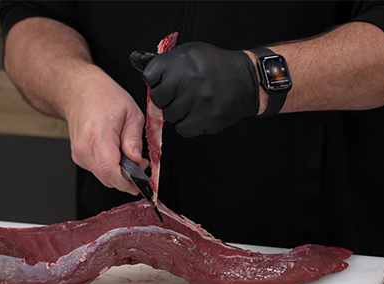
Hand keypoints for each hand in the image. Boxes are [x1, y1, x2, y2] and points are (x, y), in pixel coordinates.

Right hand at [64, 70, 146, 194]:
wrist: (78, 91)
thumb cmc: (103, 97)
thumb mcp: (131, 112)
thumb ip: (134, 139)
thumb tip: (137, 160)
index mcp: (98, 136)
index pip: (110, 171)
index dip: (127, 183)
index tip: (139, 183)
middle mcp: (84, 148)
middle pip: (107, 178)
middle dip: (127, 178)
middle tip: (139, 164)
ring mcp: (79, 154)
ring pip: (103, 177)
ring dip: (118, 173)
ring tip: (126, 154)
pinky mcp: (78, 157)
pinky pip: (97, 170)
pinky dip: (109, 167)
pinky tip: (114, 152)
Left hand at [130, 42, 259, 136]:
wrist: (246, 80)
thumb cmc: (214, 66)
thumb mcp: (189, 54)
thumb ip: (164, 61)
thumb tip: (136, 60)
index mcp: (182, 61)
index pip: (150, 76)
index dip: (156, 81)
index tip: (165, 81)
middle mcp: (189, 79)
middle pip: (158, 98)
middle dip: (166, 98)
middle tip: (181, 92)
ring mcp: (198, 100)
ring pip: (170, 115)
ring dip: (178, 112)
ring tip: (193, 101)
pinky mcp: (206, 118)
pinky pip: (183, 129)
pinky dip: (188, 124)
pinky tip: (198, 113)